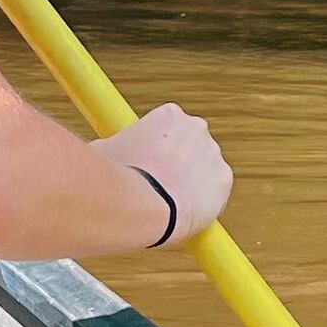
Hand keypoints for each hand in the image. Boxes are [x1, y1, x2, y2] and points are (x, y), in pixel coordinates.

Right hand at [117, 103, 231, 251]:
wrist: (139, 205)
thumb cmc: (116, 177)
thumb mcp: (105, 151)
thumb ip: (115, 146)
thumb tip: (103, 153)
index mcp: (169, 115)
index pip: (167, 130)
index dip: (156, 150)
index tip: (148, 165)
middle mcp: (196, 127)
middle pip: (189, 146)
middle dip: (176, 164)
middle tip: (156, 186)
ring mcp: (213, 153)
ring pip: (203, 169)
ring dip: (189, 182)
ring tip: (166, 203)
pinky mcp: (224, 179)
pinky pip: (214, 191)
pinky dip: (203, 201)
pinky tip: (181, 211)